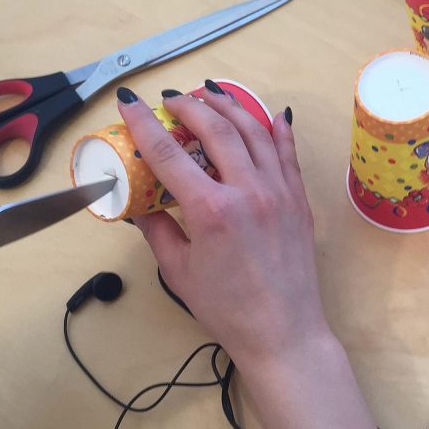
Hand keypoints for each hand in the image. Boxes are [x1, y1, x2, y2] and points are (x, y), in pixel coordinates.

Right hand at [118, 85, 327, 363]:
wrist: (284, 333)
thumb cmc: (228, 309)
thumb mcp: (179, 271)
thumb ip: (156, 230)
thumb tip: (138, 205)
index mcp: (211, 209)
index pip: (168, 153)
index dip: (144, 123)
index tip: (130, 103)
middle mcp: (248, 191)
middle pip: (216, 129)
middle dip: (190, 106)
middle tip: (171, 98)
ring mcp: (279, 192)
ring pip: (254, 132)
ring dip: (230, 108)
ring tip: (211, 95)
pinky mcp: (299, 200)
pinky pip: (288, 153)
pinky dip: (277, 130)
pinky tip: (270, 115)